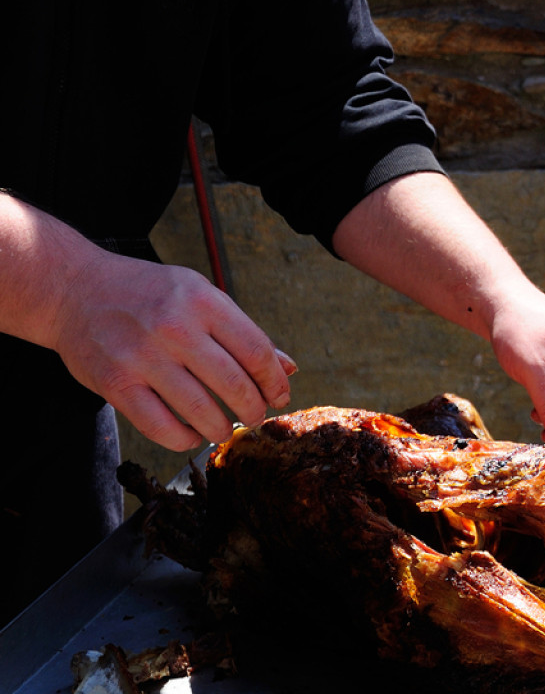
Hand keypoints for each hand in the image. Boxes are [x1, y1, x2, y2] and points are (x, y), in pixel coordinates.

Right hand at [52, 252, 294, 450]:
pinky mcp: (115, 382)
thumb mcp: (198, 294)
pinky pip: (160, 427)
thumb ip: (242, 331)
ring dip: (221, 429)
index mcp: (202, 301)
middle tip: (255, 417)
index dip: (275, 381)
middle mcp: (174, 326)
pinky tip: (192, 435)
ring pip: (200, 411)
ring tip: (225, 429)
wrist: (73, 288)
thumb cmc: (147, 293)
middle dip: (254, 409)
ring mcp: (142, 356)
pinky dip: (184, 439)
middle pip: (234, 384)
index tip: (279, 396)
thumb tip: (288, 367)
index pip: (256, 351)